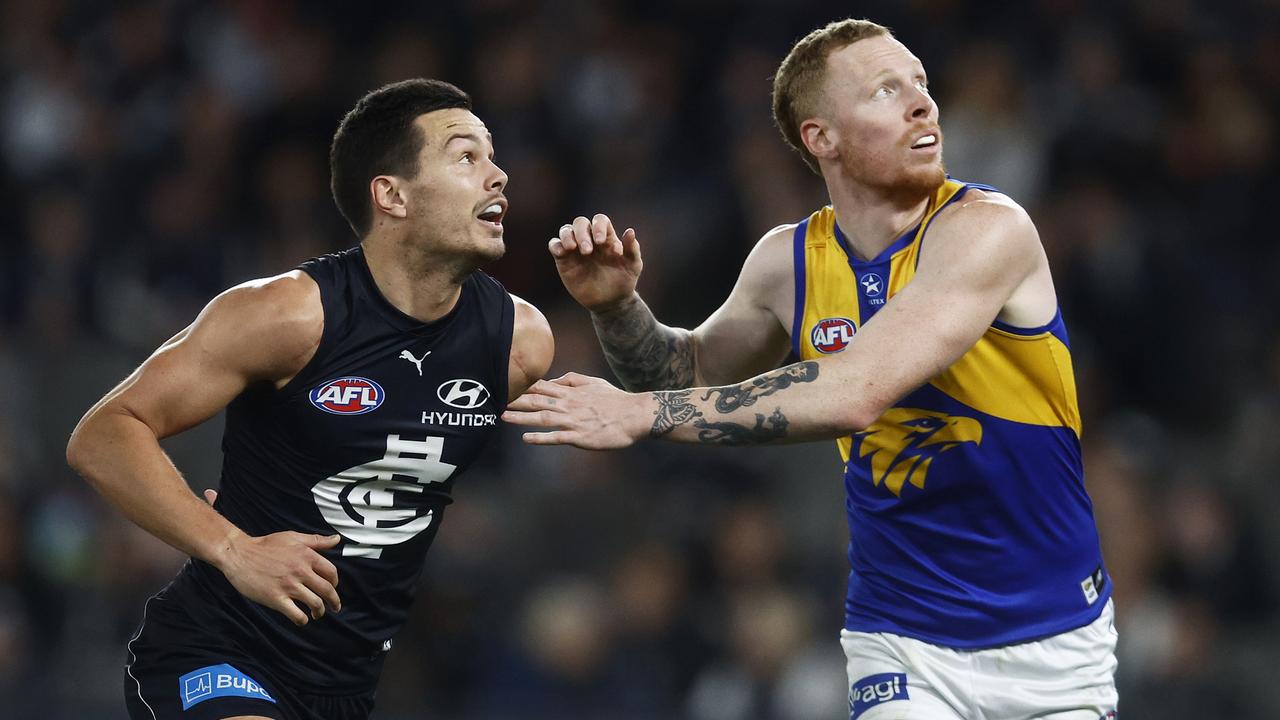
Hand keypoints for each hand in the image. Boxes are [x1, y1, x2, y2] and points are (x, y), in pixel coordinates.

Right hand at [213, 525, 341, 626]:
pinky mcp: (276, 598)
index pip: (331, 572)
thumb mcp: (293, 537)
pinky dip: (302, 619)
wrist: (239, 554)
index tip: (333, 588)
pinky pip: (296, 614)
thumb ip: (316, 541)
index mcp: (306, 555)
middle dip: (334, 601)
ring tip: (316, 614)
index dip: (335, 582)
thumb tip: (336, 540)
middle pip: (327, 590)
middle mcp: (300, 571)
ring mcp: (288, 585)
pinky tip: (301, 619)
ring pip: (315, 603)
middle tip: (334, 607)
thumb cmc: (265, 545)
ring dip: (319, 612)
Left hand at [502, 372, 649, 449]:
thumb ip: (572, 379)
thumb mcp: (593, 382)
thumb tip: (554, 380)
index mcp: (571, 392)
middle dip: (514, 400)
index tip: (504, 384)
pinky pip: (557, 437)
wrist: (635, 415)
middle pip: (536, 401)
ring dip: (521, 417)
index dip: (522, 386)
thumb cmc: (616, 400)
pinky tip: (526, 438)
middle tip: (494, 398)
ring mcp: (574, 420)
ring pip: (542, 417)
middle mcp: (569, 404)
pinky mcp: (580, 436)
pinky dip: (541, 437)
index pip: (542, 387)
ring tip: (502, 417)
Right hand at [549, 214, 642, 312]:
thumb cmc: (623, 281)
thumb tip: (630, 231)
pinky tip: (562, 253)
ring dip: (568, 236)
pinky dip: (556, 245)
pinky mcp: (564, 260)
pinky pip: (554, 245)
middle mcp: (589, 239)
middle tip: (588, 251)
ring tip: (573, 248)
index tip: (603, 244)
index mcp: (606, 237)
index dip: (600, 227)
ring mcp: (575, 249)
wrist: (610, 302)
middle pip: (581, 223)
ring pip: (565, 230)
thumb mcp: (633, 266)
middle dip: (583, 233)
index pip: (600, 220)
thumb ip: (632, 249)